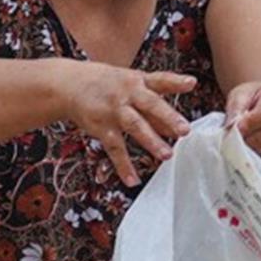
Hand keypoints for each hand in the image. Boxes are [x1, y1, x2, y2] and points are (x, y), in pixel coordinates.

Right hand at [64, 63, 195, 186]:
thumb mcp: (131, 86)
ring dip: (151, 141)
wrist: (69, 84)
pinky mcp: (102, 127)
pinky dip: (123, 165)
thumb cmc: (108, 85)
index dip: (175, 82)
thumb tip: (176, 128)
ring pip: (134, 126)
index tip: (191, 83)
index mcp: (138, 81)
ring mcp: (114, 111)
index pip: (160, 80)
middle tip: (185, 130)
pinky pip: (115, 148)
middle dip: (168, 117)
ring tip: (166, 155)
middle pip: (150, 104)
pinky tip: (132, 180)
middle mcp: (127, 94)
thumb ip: (154, 107)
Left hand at [225, 80, 260, 160]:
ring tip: (240, 148)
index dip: (249, 124)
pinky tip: (250, 154)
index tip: (236, 129)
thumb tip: (230, 127)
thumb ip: (236, 109)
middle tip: (233, 141)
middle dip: (249, 140)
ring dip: (254, 151)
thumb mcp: (242, 94)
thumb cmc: (255, 99)